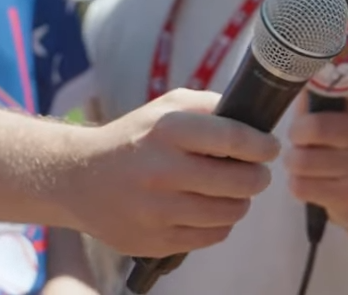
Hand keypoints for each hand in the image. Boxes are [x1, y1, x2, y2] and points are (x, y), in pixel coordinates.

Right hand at [60, 88, 278, 258]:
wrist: (78, 179)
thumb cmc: (134, 138)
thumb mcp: (167, 107)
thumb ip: (211, 106)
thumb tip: (255, 117)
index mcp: (168, 131)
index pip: (236, 140)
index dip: (263, 146)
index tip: (269, 149)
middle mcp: (162, 171)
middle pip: (241, 182)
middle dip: (258, 177)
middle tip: (255, 173)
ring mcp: (158, 211)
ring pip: (231, 212)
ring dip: (240, 201)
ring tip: (232, 191)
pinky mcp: (154, 241)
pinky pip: (212, 236)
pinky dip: (219, 224)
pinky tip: (210, 210)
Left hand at [286, 84, 347, 230]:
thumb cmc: (340, 142)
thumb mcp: (337, 112)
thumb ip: (319, 91)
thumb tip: (293, 68)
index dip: (325, 82)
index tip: (313, 84)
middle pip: (314, 128)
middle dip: (296, 133)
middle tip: (298, 137)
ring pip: (302, 160)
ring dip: (293, 161)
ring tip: (303, 159)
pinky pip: (301, 186)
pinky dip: (297, 183)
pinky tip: (311, 179)